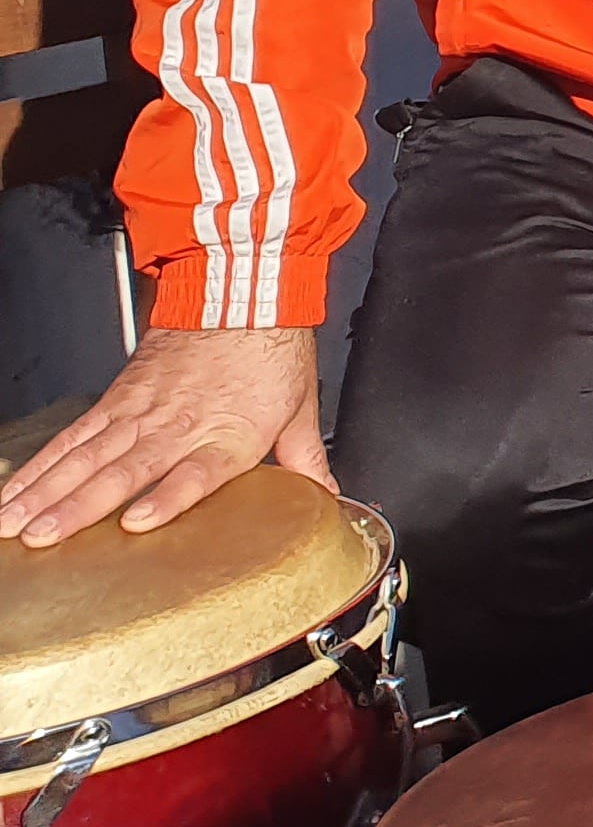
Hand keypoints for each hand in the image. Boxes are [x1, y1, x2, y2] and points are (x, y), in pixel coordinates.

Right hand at [0, 326, 327, 543]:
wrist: (242, 288)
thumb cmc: (270, 348)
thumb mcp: (301, 406)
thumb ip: (306, 459)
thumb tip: (327, 498)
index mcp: (228, 434)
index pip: (195, 471)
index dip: (167, 498)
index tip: (137, 522)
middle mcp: (177, 426)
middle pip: (123, 470)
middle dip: (77, 507)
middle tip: (42, 538)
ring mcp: (139, 413)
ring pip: (84, 457)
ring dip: (44, 493)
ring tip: (12, 524)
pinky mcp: (116, 400)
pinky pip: (71, 438)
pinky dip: (38, 467)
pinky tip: (13, 493)